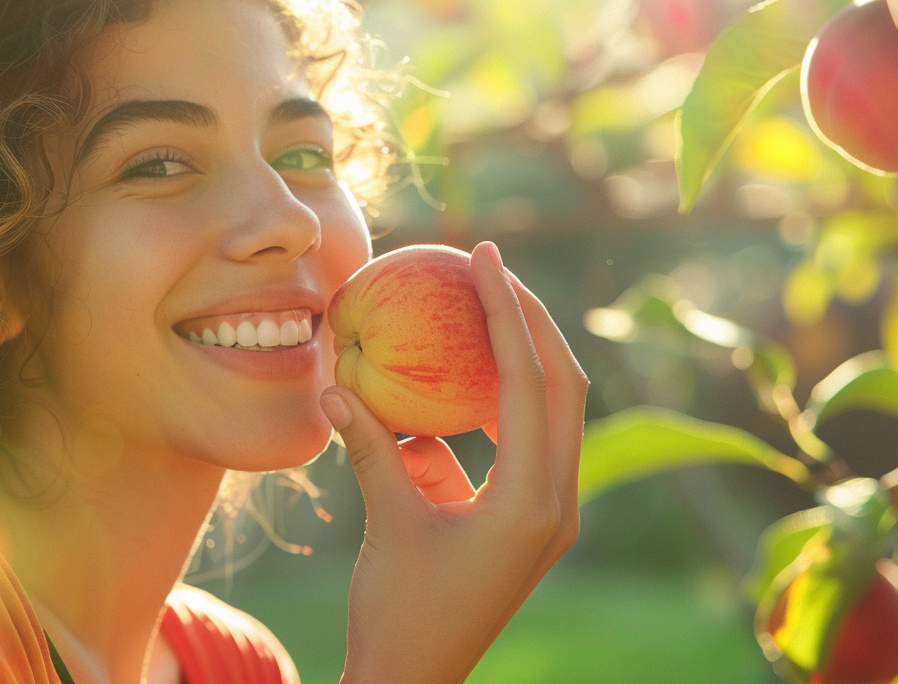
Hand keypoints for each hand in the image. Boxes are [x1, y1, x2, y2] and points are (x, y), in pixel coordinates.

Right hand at [319, 241, 587, 683]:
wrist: (415, 680)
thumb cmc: (401, 611)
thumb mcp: (385, 522)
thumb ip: (369, 447)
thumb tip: (334, 381)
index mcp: (532, 502)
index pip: (527, 383)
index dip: (506, 312)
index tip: (485, 256)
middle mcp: (556, 503)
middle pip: (562, 386)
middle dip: (530, 322)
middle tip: (492, 268)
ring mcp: (547, 513)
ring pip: (549, 413)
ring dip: (517, 360)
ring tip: (479, 309)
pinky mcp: (526, 520)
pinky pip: (519, 442)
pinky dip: (491, 405)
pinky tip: (453, 384)